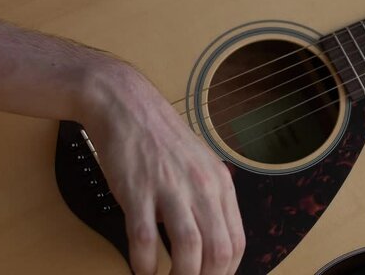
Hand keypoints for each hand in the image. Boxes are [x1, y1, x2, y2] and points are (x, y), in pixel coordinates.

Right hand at [79, 64, 245, 274]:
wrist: (128, 106)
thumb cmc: (161, 137)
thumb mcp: (200, 164)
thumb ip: (210, 199)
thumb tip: (212, 240)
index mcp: (220, 184)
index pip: (236, 242)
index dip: (226, 272)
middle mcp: (201, 187)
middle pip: (218, 251)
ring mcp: (170, 188)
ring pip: (189, 249)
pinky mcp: (138, 190)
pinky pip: (144, 239)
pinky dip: (144, 264)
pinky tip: (142, 270)